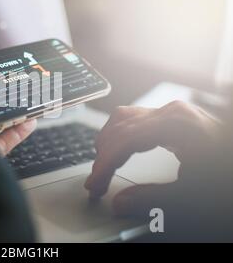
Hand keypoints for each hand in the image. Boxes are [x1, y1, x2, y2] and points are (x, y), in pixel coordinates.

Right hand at [84, 101, 221, 215]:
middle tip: (97, 182)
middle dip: (104, 155)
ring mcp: (174, 112)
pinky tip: (120, 152)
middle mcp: (172, 112)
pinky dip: (122, 136)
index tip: (95, 185)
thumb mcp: (195, 194)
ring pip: (125, 118)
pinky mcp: (175, 118)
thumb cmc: (228, 176)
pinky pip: (137, 119)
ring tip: (104, 167)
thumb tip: (119, 203)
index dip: (105, 164)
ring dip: (110, 142)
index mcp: (177, 125)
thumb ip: (153, 199)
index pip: (125, 140)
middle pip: (121, 127)